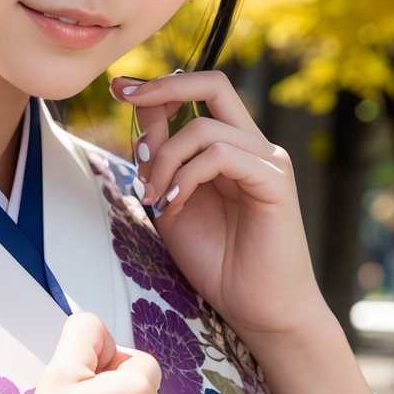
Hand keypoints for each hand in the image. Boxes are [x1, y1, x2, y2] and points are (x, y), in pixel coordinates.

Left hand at [111, 70, 326, 345]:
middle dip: (162, 87)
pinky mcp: (275, 182)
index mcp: (230, 147)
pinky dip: (188, 176)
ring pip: (204, 128)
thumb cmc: (217, 260)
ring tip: (154, 197)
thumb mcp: (171, 201)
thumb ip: (159, 160)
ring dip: (164, 159)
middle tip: (123, 97)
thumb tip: (140, 112)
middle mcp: (252, 145)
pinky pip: (222, 156)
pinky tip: (175, 203)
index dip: (159, 86)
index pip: (200, 93)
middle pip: (214, 84)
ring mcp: (267, 161)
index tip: (118, 88)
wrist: (256, 308)